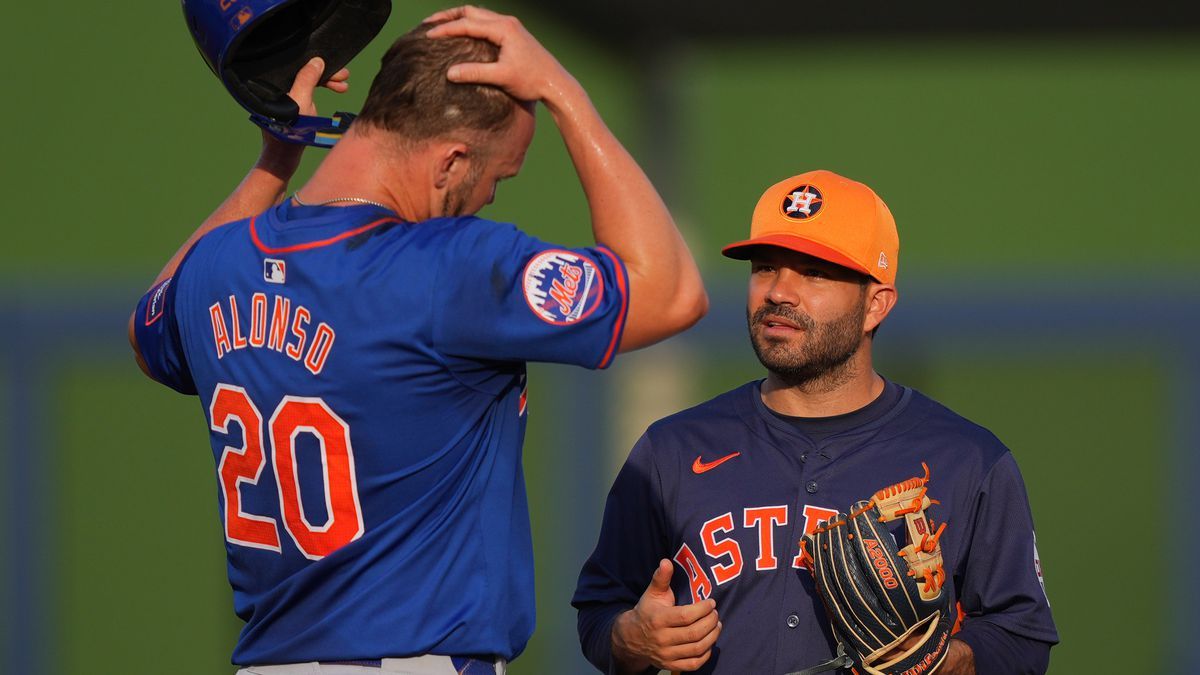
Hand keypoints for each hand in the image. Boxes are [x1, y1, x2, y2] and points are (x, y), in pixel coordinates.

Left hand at [258, 57, 350, 174]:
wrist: (284, 155)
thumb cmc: (290, 129)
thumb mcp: (301, 100)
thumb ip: (307, 78)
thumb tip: (317, 60)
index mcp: (276, 82)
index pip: (300, 66)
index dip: (320, 66)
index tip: (337, 69)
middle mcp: (278, 87)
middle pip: (305, 73)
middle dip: (326, 75)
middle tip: (345, 77)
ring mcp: (284, 96)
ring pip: (308, 82)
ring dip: (327, 83)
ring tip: (344, 87)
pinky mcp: (289, 105)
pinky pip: (308, 91)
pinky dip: (321, 91)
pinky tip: (333, 92)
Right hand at [423, 6, 571, 102]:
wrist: (555, 83)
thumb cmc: (531, 81)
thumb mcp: (501, 77)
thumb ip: (475, 73)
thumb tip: (449, 73)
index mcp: (503, 29)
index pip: (467, 23)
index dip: (446, 29)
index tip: (428, 35)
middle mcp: (507, 22)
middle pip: (471, 12)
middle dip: (449, 17)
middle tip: (429, 24)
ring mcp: (511, 26)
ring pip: (479, 15)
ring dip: (460, 19)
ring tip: (442, 27)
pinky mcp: (514, 34)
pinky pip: (487, 23)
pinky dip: (472, 25)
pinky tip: (464, 36)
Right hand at [612, 559, 721, 673]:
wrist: (632, 638)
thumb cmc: (647, 611)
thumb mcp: (652, 593)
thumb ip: (661, 578)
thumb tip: (666, 561)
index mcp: (658, 619)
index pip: (686, 616)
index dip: (703, 609)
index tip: (711, 602)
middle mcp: (662, 639)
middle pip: (694, 633)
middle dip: (710, 622)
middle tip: (716, 613)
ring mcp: (666, 655)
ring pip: (696, 649)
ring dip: (712, 637)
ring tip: (716, 625)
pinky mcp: (671, 665)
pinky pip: (693, 664)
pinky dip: (705, 655)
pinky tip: (709, 643)